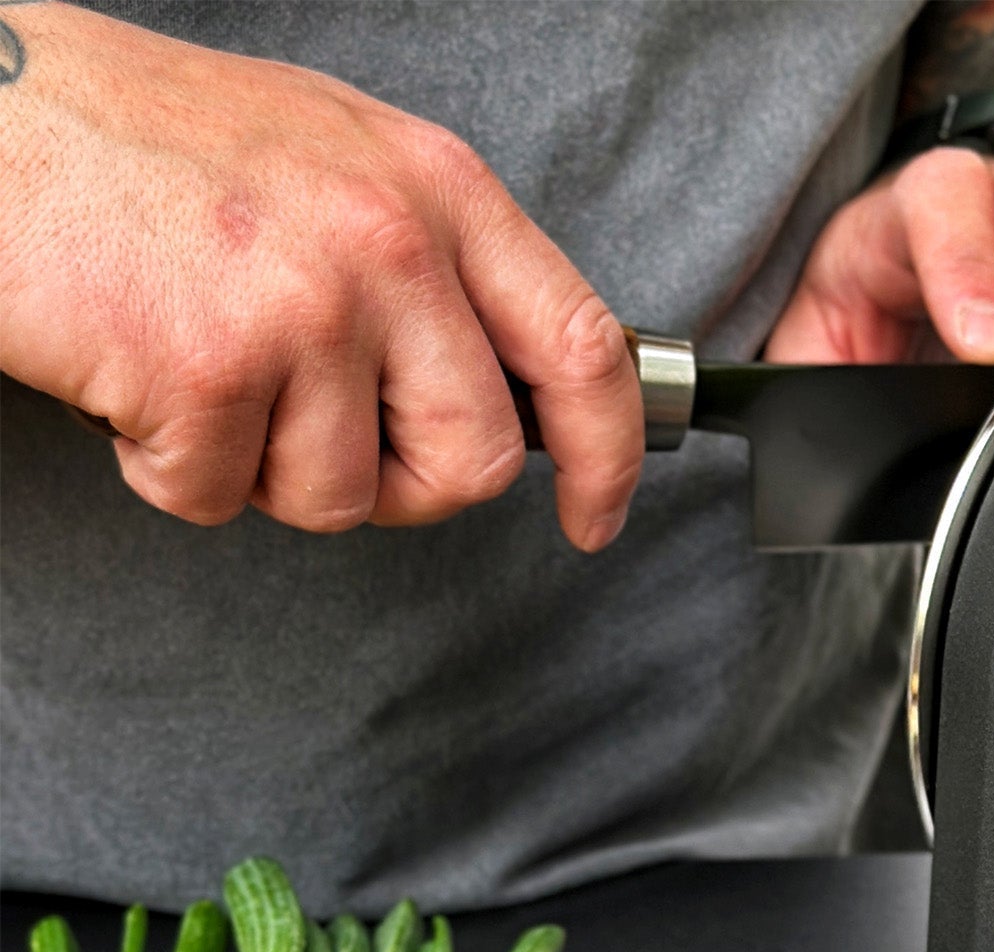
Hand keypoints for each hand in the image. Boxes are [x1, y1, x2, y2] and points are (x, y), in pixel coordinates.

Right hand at [0, 4, 639, 547]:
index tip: (596, 516)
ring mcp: (303, 305)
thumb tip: (506, 383)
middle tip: (324, 441)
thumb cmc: (141, 144)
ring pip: (346, 498)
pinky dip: (169, 467)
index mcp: (435, 188)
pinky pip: (222, 498)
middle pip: (476, 460)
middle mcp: (388, 241)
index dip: (608, 458)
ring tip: (205, 371)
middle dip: (406, 488)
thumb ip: (432, 267)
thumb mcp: (332, 163)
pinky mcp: (210, 369)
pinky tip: (135, 377)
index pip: (581, 349)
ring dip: (267, 473)